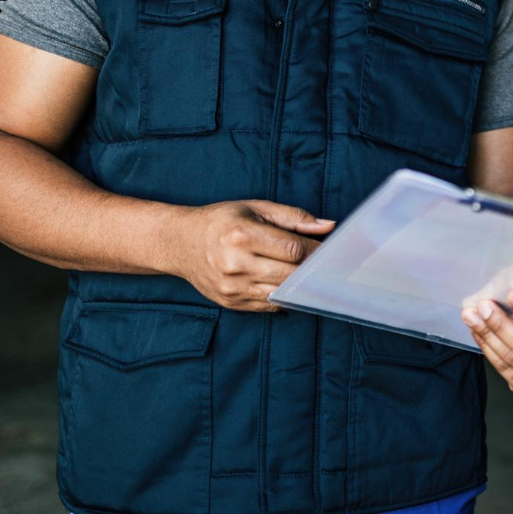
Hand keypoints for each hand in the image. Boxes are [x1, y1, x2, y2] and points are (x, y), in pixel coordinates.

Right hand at [176, 200, 334, 311]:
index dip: (317, 251)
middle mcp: (235, 264)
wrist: (181, 243)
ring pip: (282, 292)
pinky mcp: (231, 303)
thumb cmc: (222, 221)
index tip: (331, 250)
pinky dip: (284, 296)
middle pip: (291, 274)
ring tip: (311, 275)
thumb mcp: (256, 208)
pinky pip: (269, 305)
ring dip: (300, 285)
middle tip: (328, 264)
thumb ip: (294, 217)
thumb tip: (328, 226)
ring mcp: (232, 287)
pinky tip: (290, 284)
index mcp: (242, 235)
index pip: (294, 249)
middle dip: (312, 270)